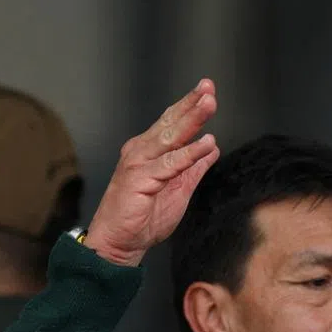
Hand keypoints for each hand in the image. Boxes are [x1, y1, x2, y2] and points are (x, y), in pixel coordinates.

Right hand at [85, 79, 220, 265]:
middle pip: (170, 124)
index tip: (208, 91)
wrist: (119, 243)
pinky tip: (206, 144)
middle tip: (208, 87)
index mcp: (149, 152)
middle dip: (191, 104)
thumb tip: (212, 148)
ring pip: (170, 138)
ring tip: (209, 104)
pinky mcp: (140, 180)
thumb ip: (193, 168)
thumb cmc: (144, 218)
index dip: (190, 107)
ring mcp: (139, 164)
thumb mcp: (178, 189)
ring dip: (191, 120)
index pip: (172, 124)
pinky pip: (169, 164)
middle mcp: (141, 152)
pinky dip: (188, 154)